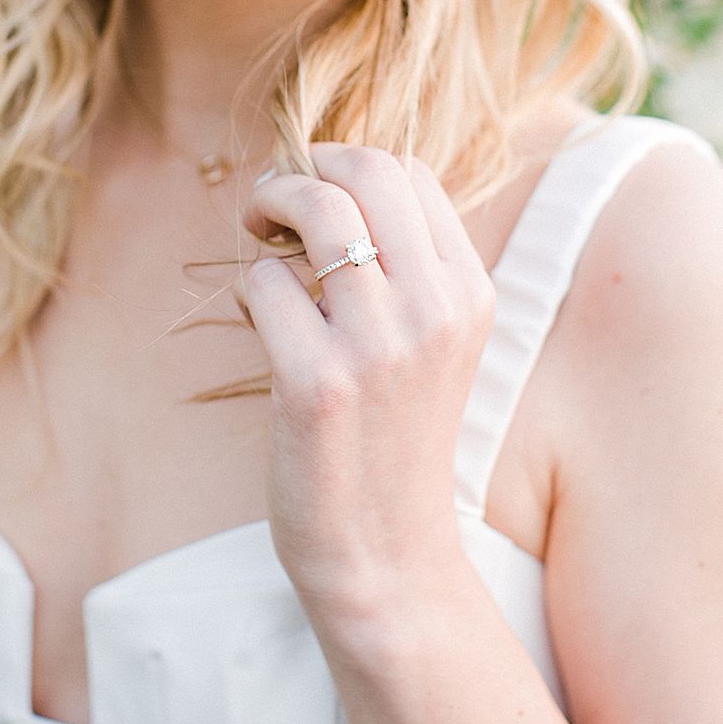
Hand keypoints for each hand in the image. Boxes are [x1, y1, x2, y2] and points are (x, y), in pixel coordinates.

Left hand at [240, 143, 495, 620]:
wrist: (387, 555)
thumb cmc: (395, 436)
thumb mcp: (434, 343)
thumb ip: (408, 267)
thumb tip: (335, 180)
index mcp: (471, 293)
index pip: (409, 172)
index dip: (347, 169)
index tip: (316, 198)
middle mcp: (436, 310)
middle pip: (366, 169)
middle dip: (302, 168)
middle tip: (271, 204)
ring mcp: (379, 347)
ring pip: (314, 209)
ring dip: (268, 208)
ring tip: (258, 239)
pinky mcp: (317, 384)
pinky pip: (265, 282)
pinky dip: (251, 291)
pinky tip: (263, 327)